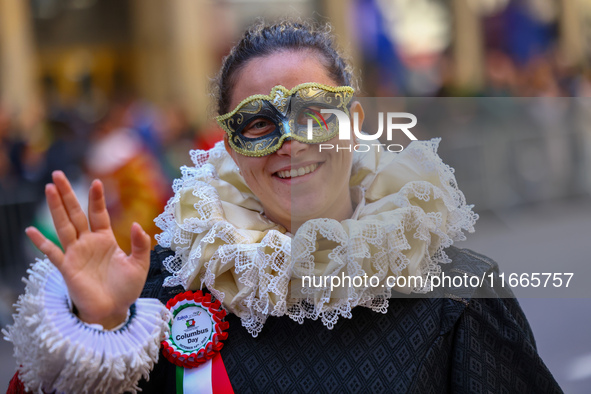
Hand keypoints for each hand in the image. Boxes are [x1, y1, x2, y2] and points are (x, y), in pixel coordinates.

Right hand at [25, 171, 150, 328]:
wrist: (114, 311)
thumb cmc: (126, 289)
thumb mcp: (140, 265)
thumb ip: (141, 245)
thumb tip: (138, 224)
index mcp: (106, 239)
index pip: (99, 214)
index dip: (96, 198)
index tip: (96, 181)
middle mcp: (88, 243)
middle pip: (76, 214)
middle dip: (68, 194)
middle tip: (58, 174)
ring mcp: (76, 254)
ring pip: (63, 226)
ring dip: (56, 208)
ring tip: (49, 189)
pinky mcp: (67, 268)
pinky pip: (52, 253)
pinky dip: (41, 242)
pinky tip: (30, 230)